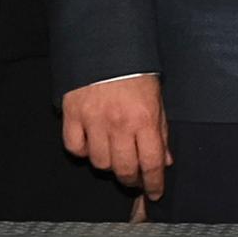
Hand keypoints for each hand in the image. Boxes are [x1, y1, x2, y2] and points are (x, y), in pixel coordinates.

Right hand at [61, 75, 171, 203]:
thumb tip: (165, 161)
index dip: (154, 183)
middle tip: (135, 178)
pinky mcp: (72, 115)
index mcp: (145, 119)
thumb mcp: (156, 99)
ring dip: (109, 164)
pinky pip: (76, 148)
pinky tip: (92, 143)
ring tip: (114, 155)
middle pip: (124, 169)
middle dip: (132, 180)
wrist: (105, 44)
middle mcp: (119, 124)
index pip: (152, 163)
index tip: (155, 192)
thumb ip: (161, 131)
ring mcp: (94, 120)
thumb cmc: (135, 71)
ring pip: (100, 163)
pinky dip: (84, 151)